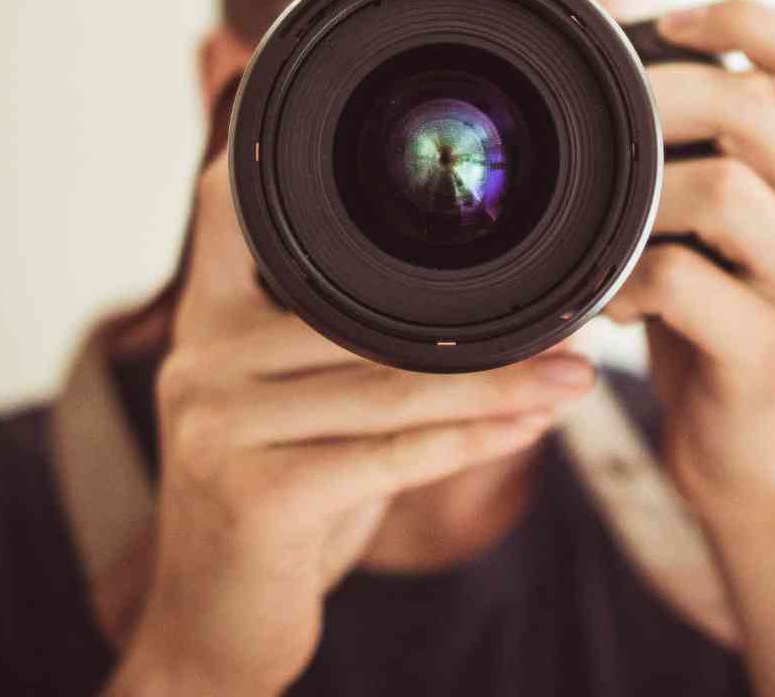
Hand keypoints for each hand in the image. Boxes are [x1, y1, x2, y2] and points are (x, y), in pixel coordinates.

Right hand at [107, 155, 596, 695]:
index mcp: (206, 320)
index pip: (236, 208)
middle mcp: (201, 359)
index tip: (411, 146)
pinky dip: (472, 443)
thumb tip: (476, 304)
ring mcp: (218, 426)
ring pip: (390, 388)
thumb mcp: (292, 408)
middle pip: (363, 320)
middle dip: (479, 327)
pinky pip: (390, 458)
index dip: (299, 161)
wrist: (213, 628)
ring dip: (499, 386)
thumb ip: (342, 346)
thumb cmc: (276, 506)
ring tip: (573, 375)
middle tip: (571, 317)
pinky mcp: (255, 496)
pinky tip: (530, 427)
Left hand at [604, 0, 774, 514]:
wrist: (754, 460)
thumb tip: (613, 66)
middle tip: (599, 127)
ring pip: (726, 189)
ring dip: (641, 197)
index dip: (752, 19)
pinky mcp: (773, 356)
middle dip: (662, 99)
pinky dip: (625, 281)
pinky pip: (684, 283)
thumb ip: (703, 158)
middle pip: (759, 111)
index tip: (672, 19)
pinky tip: (607, 303)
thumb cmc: (718, 324)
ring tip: (606, 229)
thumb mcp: (724, 230)